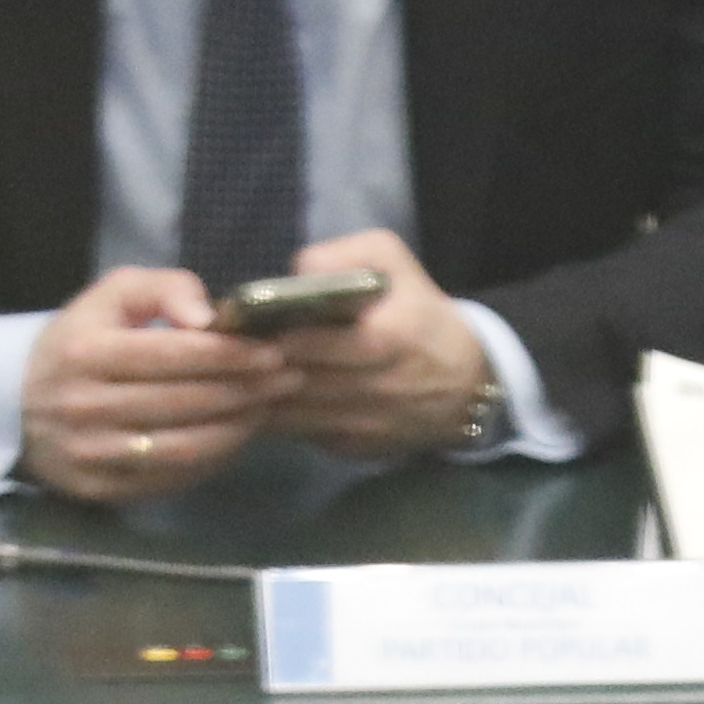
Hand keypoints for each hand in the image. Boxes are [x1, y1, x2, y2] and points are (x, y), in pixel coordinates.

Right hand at [20, 269, 287, 504]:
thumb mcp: (110, 296)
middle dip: (244, 391)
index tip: (271, 352)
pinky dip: (212, 459)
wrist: (15, 404)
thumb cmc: (78, 341)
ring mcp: (92, 454)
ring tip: (267, 408)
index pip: (172, 355)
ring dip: (237, 429)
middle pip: (184, 402)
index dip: (228, 356)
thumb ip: (163, 288)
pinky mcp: (100, 490)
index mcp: (87, 353)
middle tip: (286, 380)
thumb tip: (208, 317)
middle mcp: (86, 407)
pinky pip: (171, 477)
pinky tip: (235, 437)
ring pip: (184, 446)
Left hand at [261, 230, 498, 461]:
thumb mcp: (395, 262)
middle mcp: (378, 388)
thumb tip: (296, 271)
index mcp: (388, 337)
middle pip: (300, 381)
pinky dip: (280, 418)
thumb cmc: (420, 314)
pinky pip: (304, 434)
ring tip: (244, 373)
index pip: (316, 343)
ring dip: (265, 396)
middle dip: (263, 367)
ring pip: (296, 414)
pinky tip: (267, 398)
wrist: (466, 384)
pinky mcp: (357, 449)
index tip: (252, 326)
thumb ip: (345, 255)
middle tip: (237, 351)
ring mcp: (366, 424)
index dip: (279, 338)